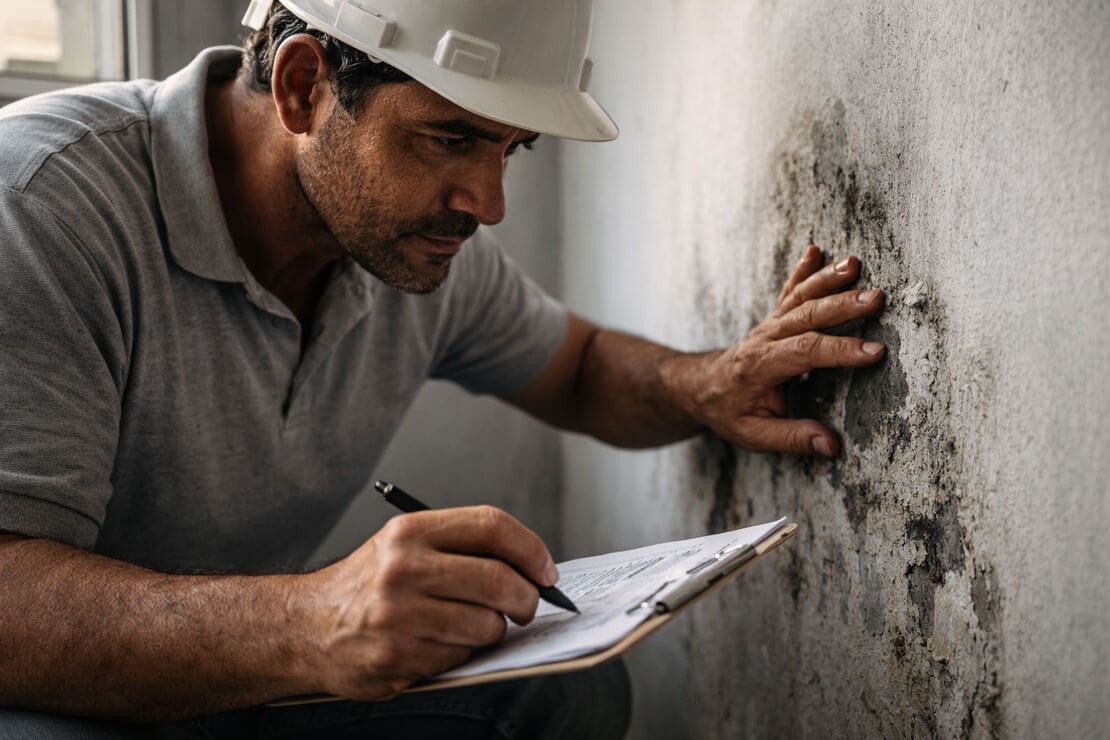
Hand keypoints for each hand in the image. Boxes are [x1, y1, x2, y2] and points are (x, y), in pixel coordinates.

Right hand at [300, 506, 557, 698]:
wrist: (306, 626)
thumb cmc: (367, 584)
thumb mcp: (404, 545)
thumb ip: (460, 547)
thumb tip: (530, 567)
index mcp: (411, 531)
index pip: (491, 526)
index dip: (531, 548)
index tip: (546, 570)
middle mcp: (403, 567)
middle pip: (497, 579)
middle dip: (527, 598)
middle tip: (526, 606)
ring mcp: (398, 613)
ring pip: (486, 625)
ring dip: (494, 631)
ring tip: (474, 626)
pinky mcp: (396, 655)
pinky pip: (460, 656)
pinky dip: (463, 654)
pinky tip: (439, 644)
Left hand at [695, 245, 884, 455]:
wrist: (698, 387)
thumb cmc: (728, 411)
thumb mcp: (753, 434)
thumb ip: (792, 437)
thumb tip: (831, 445)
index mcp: (760, 366)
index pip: (805, 352)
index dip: (840, 350)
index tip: (873, 351)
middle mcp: (764, 339)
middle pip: (807, 316)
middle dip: (843, 305)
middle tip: (877, 298)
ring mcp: (769, 325)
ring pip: (800, 297)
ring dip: (828, 280)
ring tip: (854, 264)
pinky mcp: (774, 319)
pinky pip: (789, 291)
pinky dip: (803, 270)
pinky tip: (815, 250)